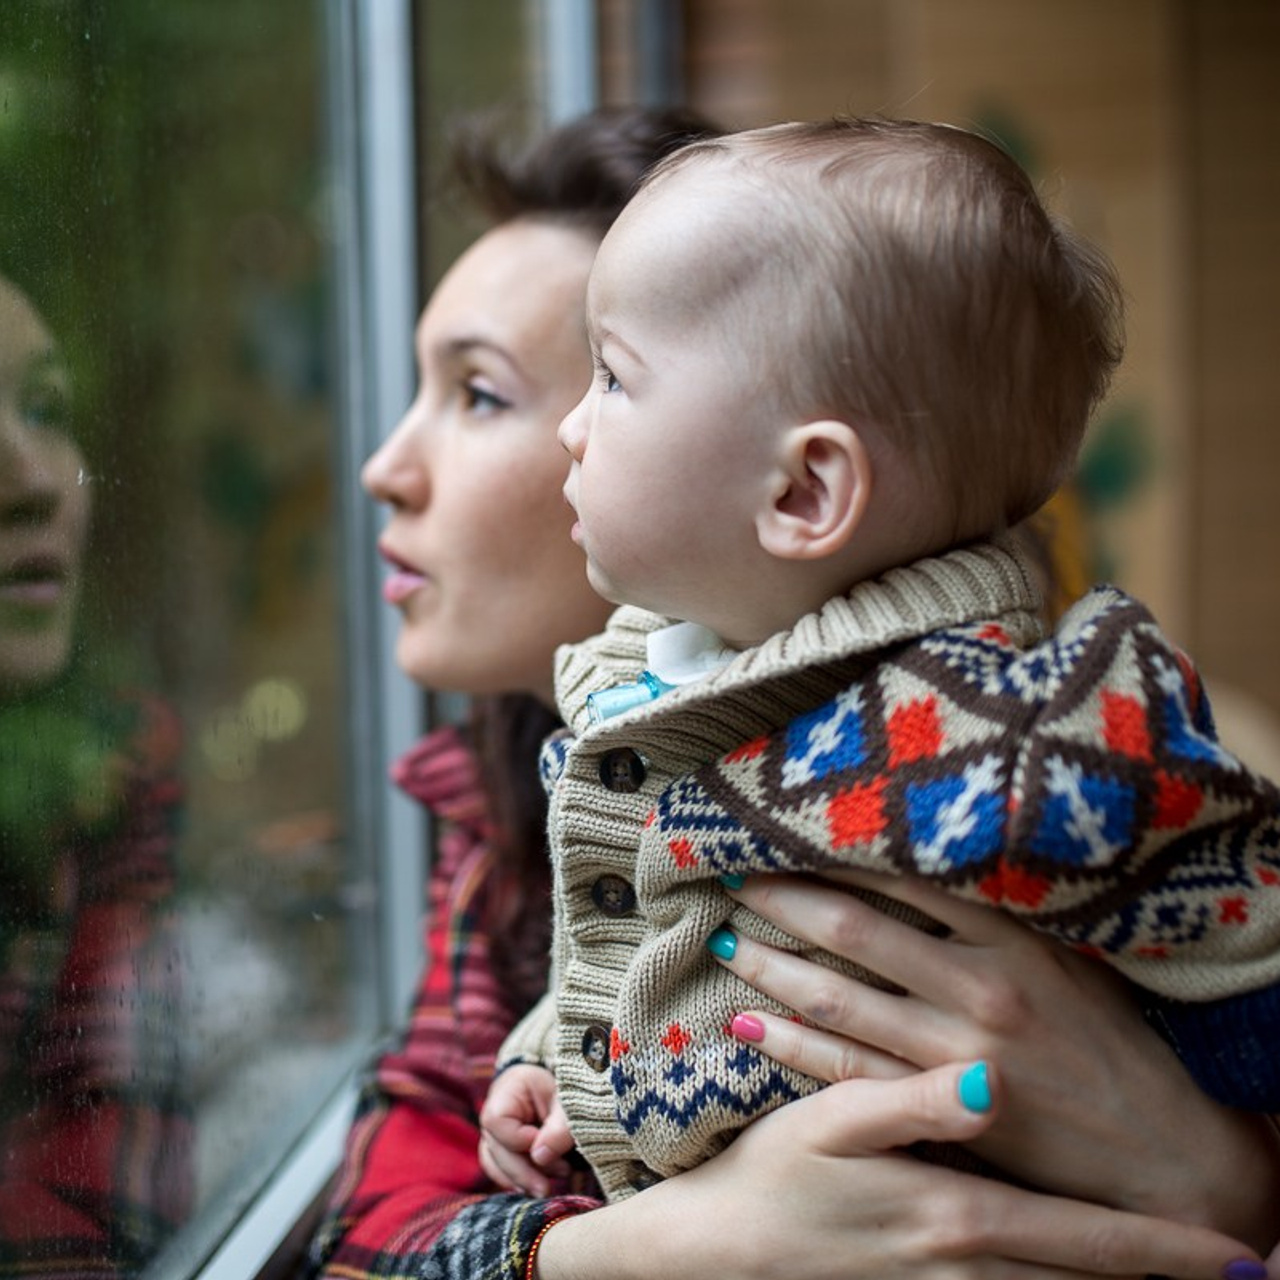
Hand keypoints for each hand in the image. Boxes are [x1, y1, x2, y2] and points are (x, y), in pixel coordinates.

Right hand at [479, 1064, 575, 1196]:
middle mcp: (495, 1110)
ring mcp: (496, 1130)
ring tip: (547, 1187)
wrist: (571, 1088)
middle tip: (545, 1189)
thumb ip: (559, 1128)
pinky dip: (517, 1181)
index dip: (518, 1140)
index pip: (497, 1121)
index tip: (545, 1148)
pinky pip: (500, 1169)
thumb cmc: (569, 1091)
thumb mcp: (568, 1104)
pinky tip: (538, 1185)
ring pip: (495, 1163)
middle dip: (521, 1172)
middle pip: (494, 1148)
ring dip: (520, 1180)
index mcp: (509, 1090)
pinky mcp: (503, 1147)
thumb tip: (540, 1157)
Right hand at [535, 1061, 1265, 1279]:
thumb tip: (987, 1082)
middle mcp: (965, 1262)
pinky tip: (1069, 1270)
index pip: (1083, 1239)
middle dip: (1160, 1277)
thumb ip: (913, 1102)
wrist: (726, 1249)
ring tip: (1177, 1275)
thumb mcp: (833, 1126)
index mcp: (957, 1212)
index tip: (1237, 1257)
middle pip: (1084, 1276)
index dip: (1161, 1250)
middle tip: (1236, 1273)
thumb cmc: (777, 1177)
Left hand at [713, 869, 1279, 1251]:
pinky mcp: (932, 1107)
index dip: (836, 856)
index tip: (786, 836)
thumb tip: (924, 869)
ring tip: (726, 939)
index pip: (903, 881)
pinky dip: (790, 1044)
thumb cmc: (1111, 1043)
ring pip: (837, 999)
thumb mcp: (1069, 961)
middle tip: (733, 876)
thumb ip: (1001, 919)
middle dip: (785, 899)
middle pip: (855, 931)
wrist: (1153, 1154)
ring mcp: (949, 1056)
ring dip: (772, 966)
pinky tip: (747, 1023)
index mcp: (1009, 944)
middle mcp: (976, 992)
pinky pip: (843, 1068)